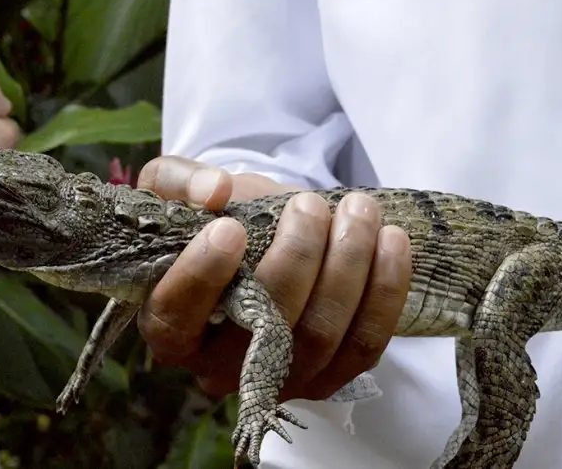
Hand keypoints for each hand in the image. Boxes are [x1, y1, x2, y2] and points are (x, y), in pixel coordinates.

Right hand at [136, 156, 411, 400]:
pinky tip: (391, 242)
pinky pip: (363, 346)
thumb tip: (216, 191)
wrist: (264, 238)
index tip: (231, 228)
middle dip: (297, 258)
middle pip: (263, 327)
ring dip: (348, 267)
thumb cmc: (215, 219)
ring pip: (319, 337)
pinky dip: (384, 293)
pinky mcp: (327, 378)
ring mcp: (277, 380)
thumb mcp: (175, 190)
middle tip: (310, 205)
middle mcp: (217, 368)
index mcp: (170, 327)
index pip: (176, 316)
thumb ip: (176, 180)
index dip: (202, 276)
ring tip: (358, 210)